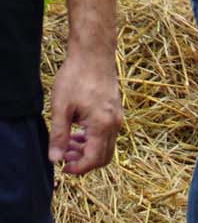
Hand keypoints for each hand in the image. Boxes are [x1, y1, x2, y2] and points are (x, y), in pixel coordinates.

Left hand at [47, 51, 122, 175]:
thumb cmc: (76, 77)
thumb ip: (59, 135)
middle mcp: (115, 123)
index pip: (94, 159)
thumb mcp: (61, 108)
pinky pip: (108, 134)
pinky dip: (93, 140)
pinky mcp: (116, 110)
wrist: (94, 54)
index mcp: (102, 124)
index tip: (61, 166)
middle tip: (63, 156)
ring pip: (106, 146)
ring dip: (87, 151)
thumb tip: (55, 159)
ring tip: (67, 144)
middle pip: (104, 157)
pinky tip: (77, 131)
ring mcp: (118, 116)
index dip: (78, 168)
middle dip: (83, 162)